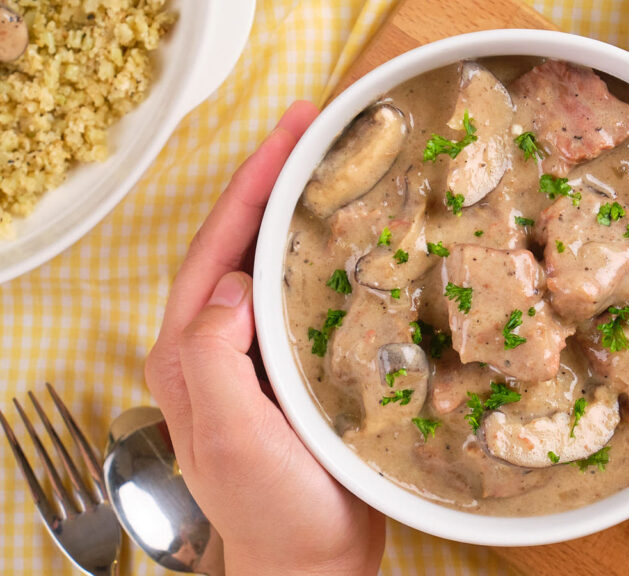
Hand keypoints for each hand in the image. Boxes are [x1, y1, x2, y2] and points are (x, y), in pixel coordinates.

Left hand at [144, 102, 384, 575]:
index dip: (251, 182)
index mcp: (189, 349)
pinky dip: (324, 255)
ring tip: (337, 166)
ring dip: (298, 209)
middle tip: (316, 129)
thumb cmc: (272, 508)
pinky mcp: (290, 366)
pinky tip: (354, 238)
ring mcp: (254, 354)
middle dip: (273, 179)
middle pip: (239, 240)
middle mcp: (216, 342)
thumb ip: (214, 358)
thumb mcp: (231, 435)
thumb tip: (234, 284)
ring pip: (271, 262)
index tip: (290, 132)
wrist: (310, 559)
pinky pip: (302, 295)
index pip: (216, 245)